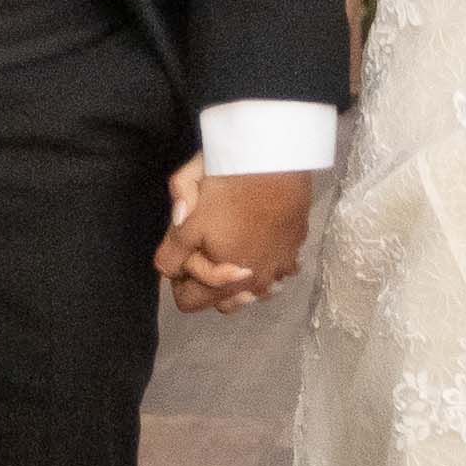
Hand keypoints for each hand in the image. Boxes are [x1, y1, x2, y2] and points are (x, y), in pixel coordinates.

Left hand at [158, 160, 316, 314]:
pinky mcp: (295, 251)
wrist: (276, 163)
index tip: (183, 253)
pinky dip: (268, 262)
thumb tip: (169, 267)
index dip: (179, 279)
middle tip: (206, 248)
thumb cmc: (226, 188)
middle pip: (223, 302)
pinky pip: (280, 271)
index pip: (188, 302)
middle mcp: (254, 285)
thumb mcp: (185, 220)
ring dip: (242, 276)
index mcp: (223, 282)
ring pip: (254, 291)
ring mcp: (279, 270)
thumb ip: (171, 251)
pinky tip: (262, 239)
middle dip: (210, 282)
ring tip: (236, 245)